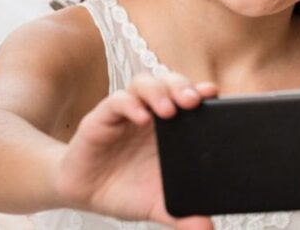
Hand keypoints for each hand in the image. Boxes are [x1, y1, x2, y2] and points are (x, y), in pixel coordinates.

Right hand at [52, 72, 217, 228]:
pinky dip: (129, 105)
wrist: (83, 194)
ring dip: (159, 91)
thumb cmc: (125, 190)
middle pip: (170, 83)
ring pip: (145, 84)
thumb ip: (182, 215)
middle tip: (193, 101)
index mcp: (171, 128)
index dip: (203, 92)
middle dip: (183, 86)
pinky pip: (116, 101)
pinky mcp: (101, 118)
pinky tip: (140, 118)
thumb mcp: (158, 205)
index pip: (191, 98)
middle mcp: (151, 114)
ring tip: (169, 110)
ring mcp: (127, 113)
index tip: (216, 95)